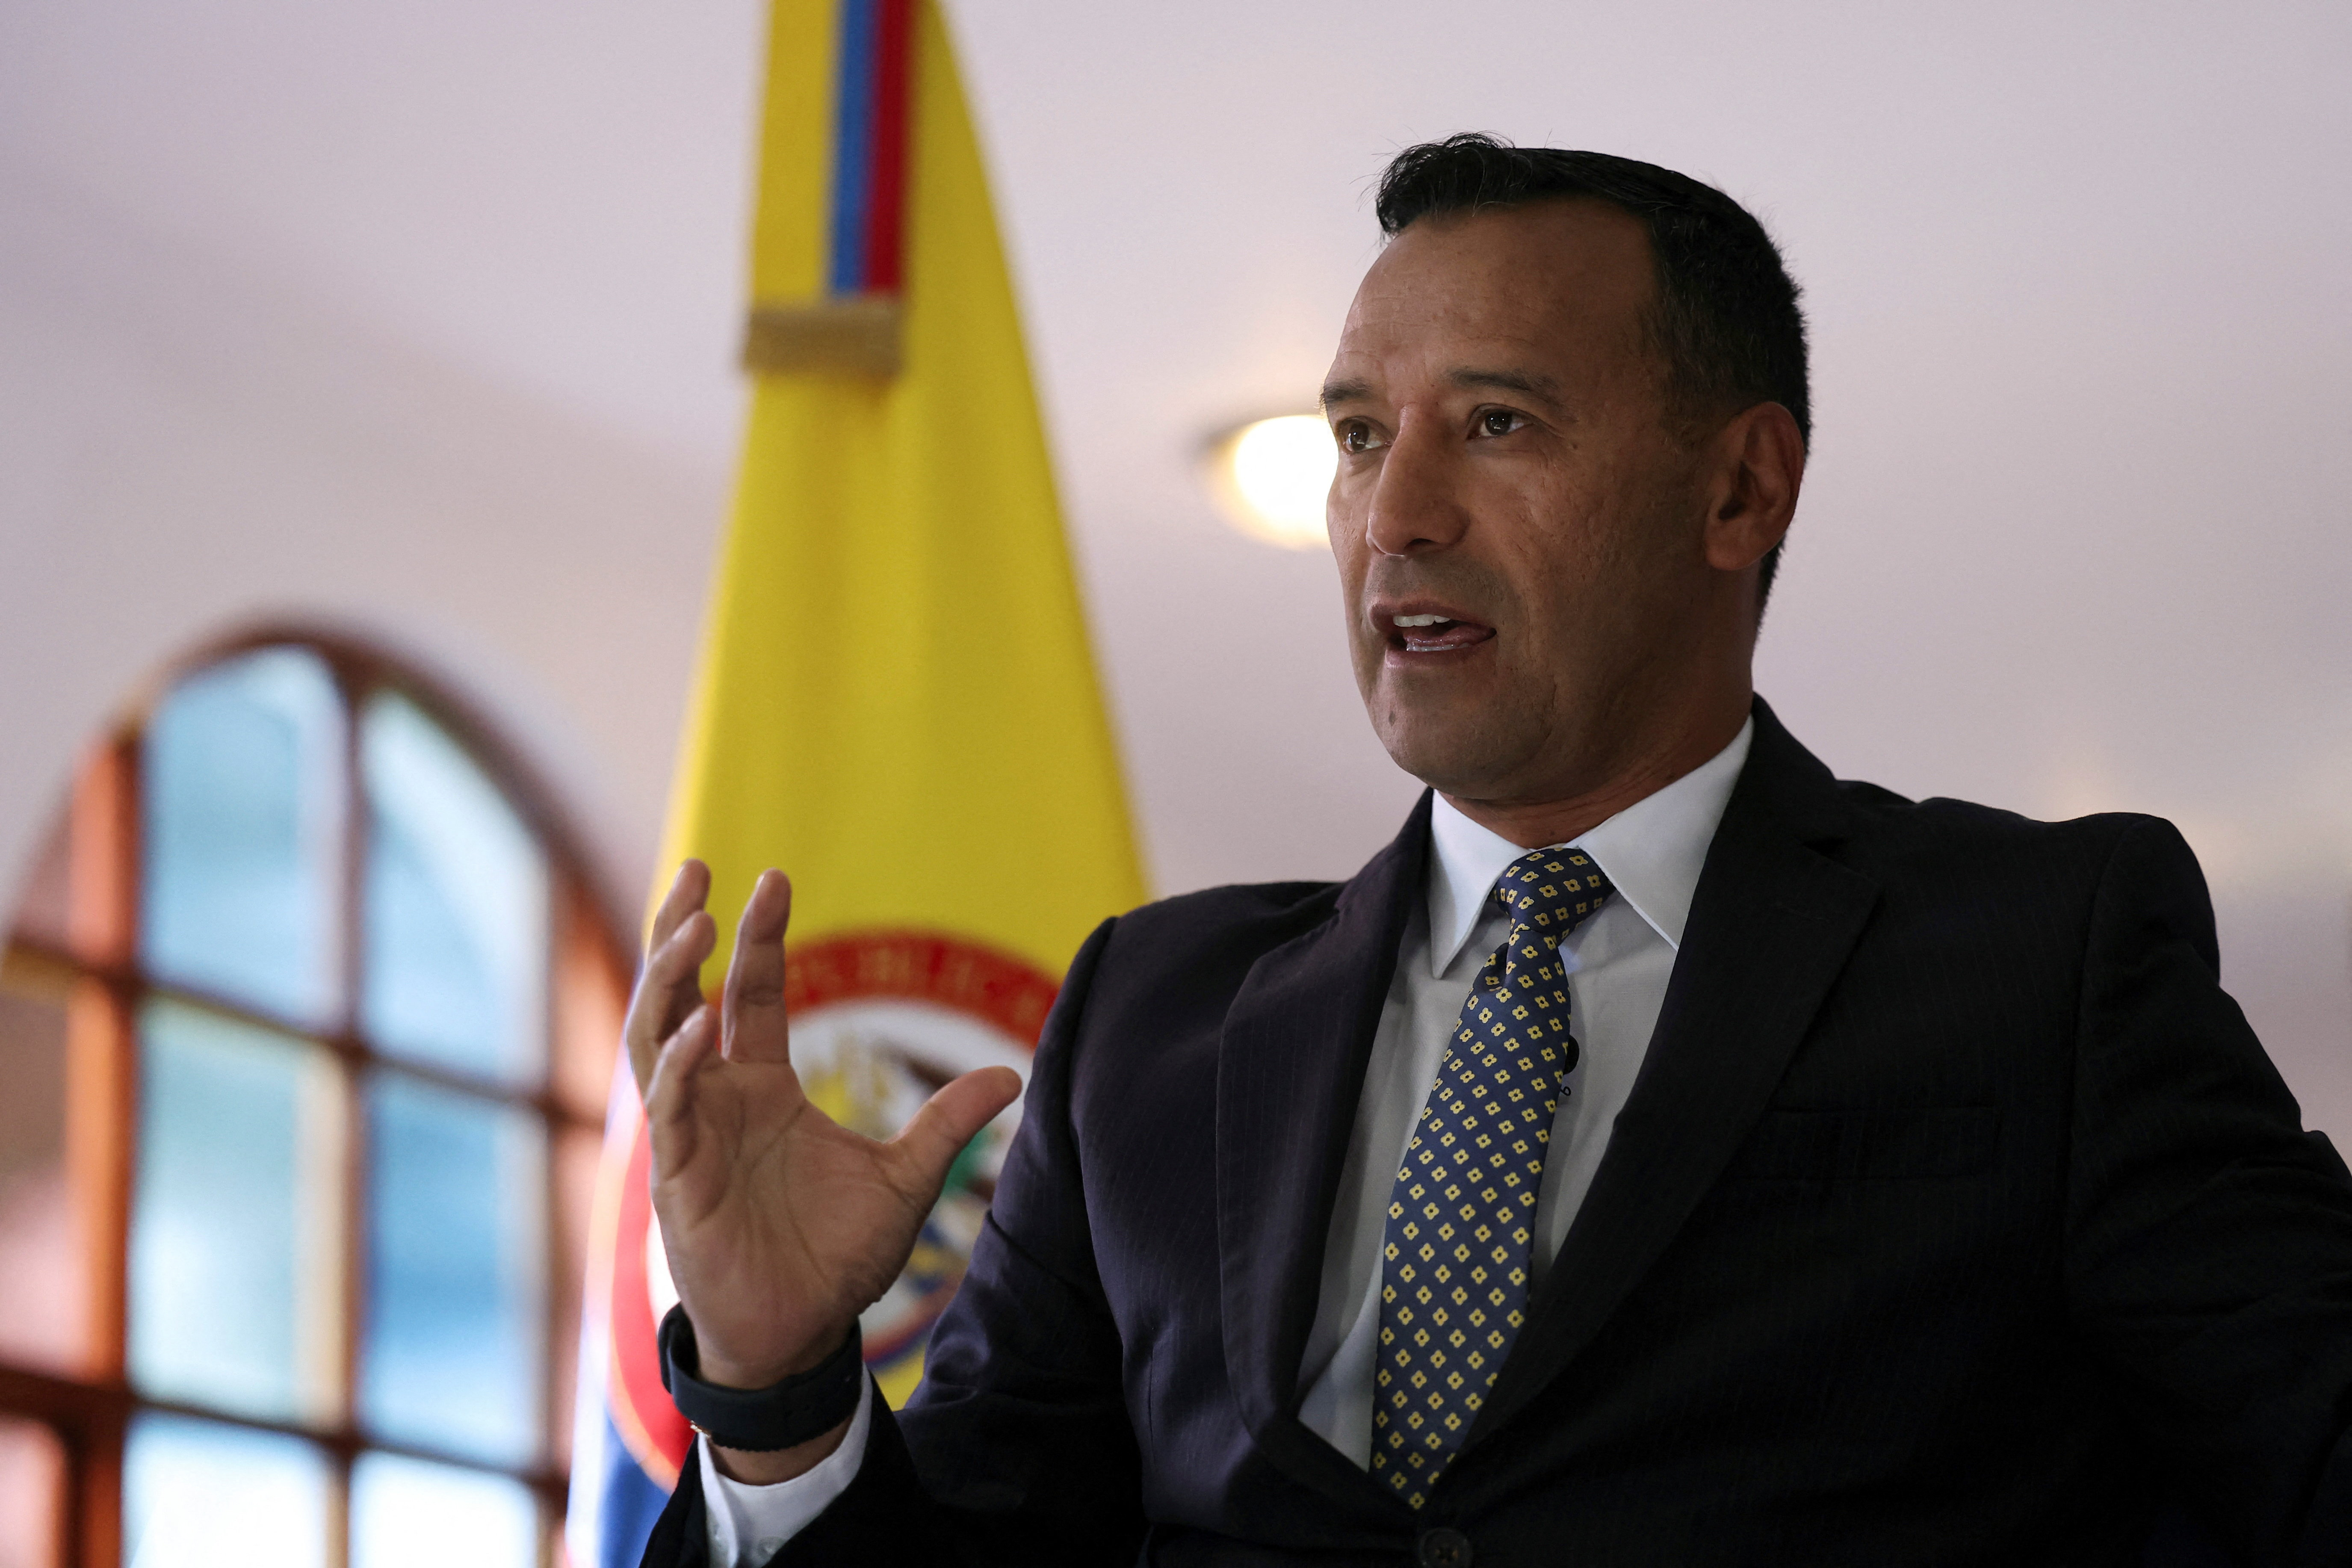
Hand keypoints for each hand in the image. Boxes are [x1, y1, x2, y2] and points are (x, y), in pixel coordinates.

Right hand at [624, 862, 1021, 1479]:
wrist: (802, 1334)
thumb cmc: (838, 1258)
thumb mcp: (909, 1180)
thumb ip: (949, 1124)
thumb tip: (1013, 1072)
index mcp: (762, 1088)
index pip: (753, 992)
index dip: (760, 936)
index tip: (773, 877)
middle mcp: (718, 1099)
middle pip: (685, 994)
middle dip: (683, 930)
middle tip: (696, 868)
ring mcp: (690, 1134)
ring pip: (658, 1036)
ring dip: (670, 978)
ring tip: (694, 922)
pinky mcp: (677, 1177)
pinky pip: (669, 1107)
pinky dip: (679, 1063)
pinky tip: (699, 1023)